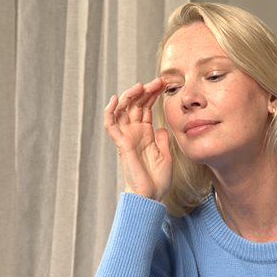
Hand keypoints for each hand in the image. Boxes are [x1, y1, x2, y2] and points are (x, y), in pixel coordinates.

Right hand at [104, 77, 172, 200]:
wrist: (151, 196)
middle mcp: (134, 132)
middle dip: (145, 91)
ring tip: (142, 86)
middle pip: (136, 105)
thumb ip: (163, 140)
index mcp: (145, 133)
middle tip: (158, 81)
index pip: (146, 108)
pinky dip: (110, 111)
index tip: (165, 84)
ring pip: (122, 110)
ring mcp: (127, 137)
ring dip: (130, 96)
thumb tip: (163, 128)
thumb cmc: (157, 179)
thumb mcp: (166, 155)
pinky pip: (111, 125)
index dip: (153, 95)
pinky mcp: (121, 144)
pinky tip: (115, 99)